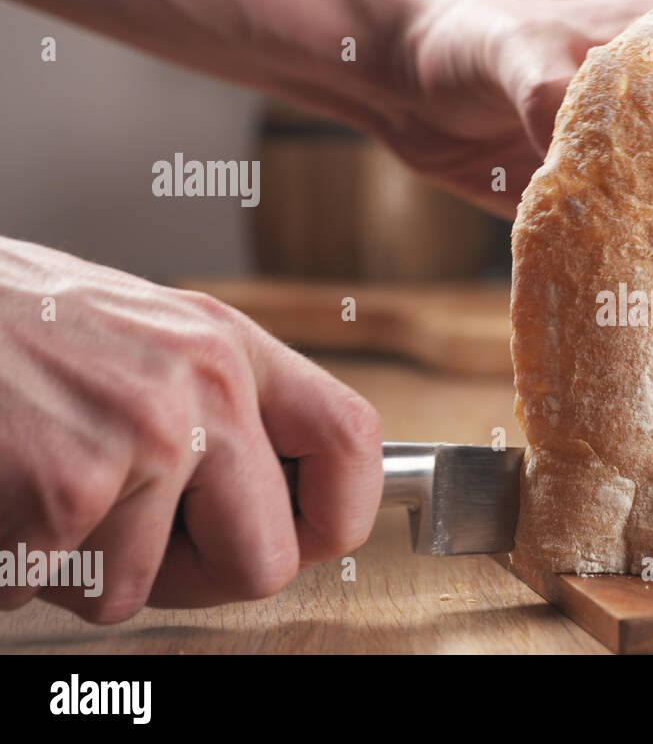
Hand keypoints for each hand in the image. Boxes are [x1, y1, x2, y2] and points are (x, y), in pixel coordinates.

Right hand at [0, 237, 383, 622]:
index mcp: (230, 346)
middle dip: (195, 581)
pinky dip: (17, 568)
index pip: (352, 441)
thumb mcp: (148, 336)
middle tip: (133, 545)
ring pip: (138, 592)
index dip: (337, 515)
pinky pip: (59, 589)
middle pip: (265, 562)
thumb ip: (217, 407)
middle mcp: (205, 385)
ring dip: (79, 570)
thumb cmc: (14, 325)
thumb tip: (271, 501)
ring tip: (40, 486)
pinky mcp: (70, 484)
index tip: (305, 539)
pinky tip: (5, 496)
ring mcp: (144, 435)